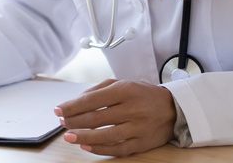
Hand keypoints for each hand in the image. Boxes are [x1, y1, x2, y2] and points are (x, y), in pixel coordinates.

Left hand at [55, 78, 176, 156]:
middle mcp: (132, 109)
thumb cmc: (142, 94)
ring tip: (69, 136)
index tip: (58, 110)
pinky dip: (100, 149)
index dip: (72, 106)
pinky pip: (118, 149)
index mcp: (125, 90)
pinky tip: (86, 146)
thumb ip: (98, 89)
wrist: (173, 108)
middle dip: (75, 121)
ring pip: (106, 135)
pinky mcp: (142, 143)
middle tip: (61, 123)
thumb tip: (77, 100)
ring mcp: (138, 128)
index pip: (92, 100)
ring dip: (84, 137)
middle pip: (97, 118)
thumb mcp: (122, 83)